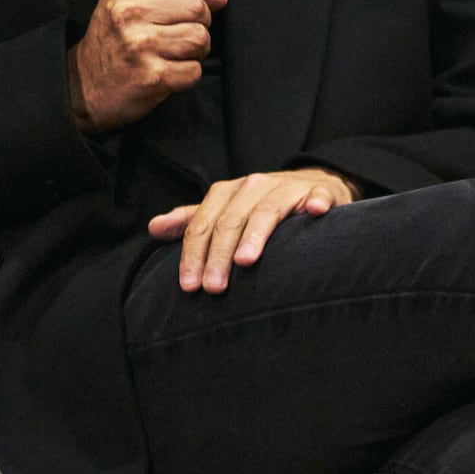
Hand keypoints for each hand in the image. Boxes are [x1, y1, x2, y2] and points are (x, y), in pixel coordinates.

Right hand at [67, 0, 226, 132]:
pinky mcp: (152, 76)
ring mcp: (140, 44)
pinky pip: (195, 70)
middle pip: (197, 5)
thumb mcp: (128, 1)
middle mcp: (129, 10)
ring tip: (175, 51)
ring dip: (195, 49)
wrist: (81, 86)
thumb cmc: (111, 39)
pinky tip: (169, 71)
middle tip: (179, 30)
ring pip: (201, 37)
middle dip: (198, 20)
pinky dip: (187, 73)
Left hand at [147, 167, 360, 292]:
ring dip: (255, 234)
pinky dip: (316, 202)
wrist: (311, 186)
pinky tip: (315, 213)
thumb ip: (192, 221)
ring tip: (245, 261)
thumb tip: (153, 228)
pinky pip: (318, 194)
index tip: (189, 286)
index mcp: (229, 192)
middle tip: (213, 287)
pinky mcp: (321, 191)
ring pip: (267, 209)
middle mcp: (255, 186)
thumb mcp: (225, 212)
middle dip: (219, 254)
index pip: (203, 222)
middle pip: (231, 219)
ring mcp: (288, 187)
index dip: (193, 253)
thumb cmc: (262, 206)